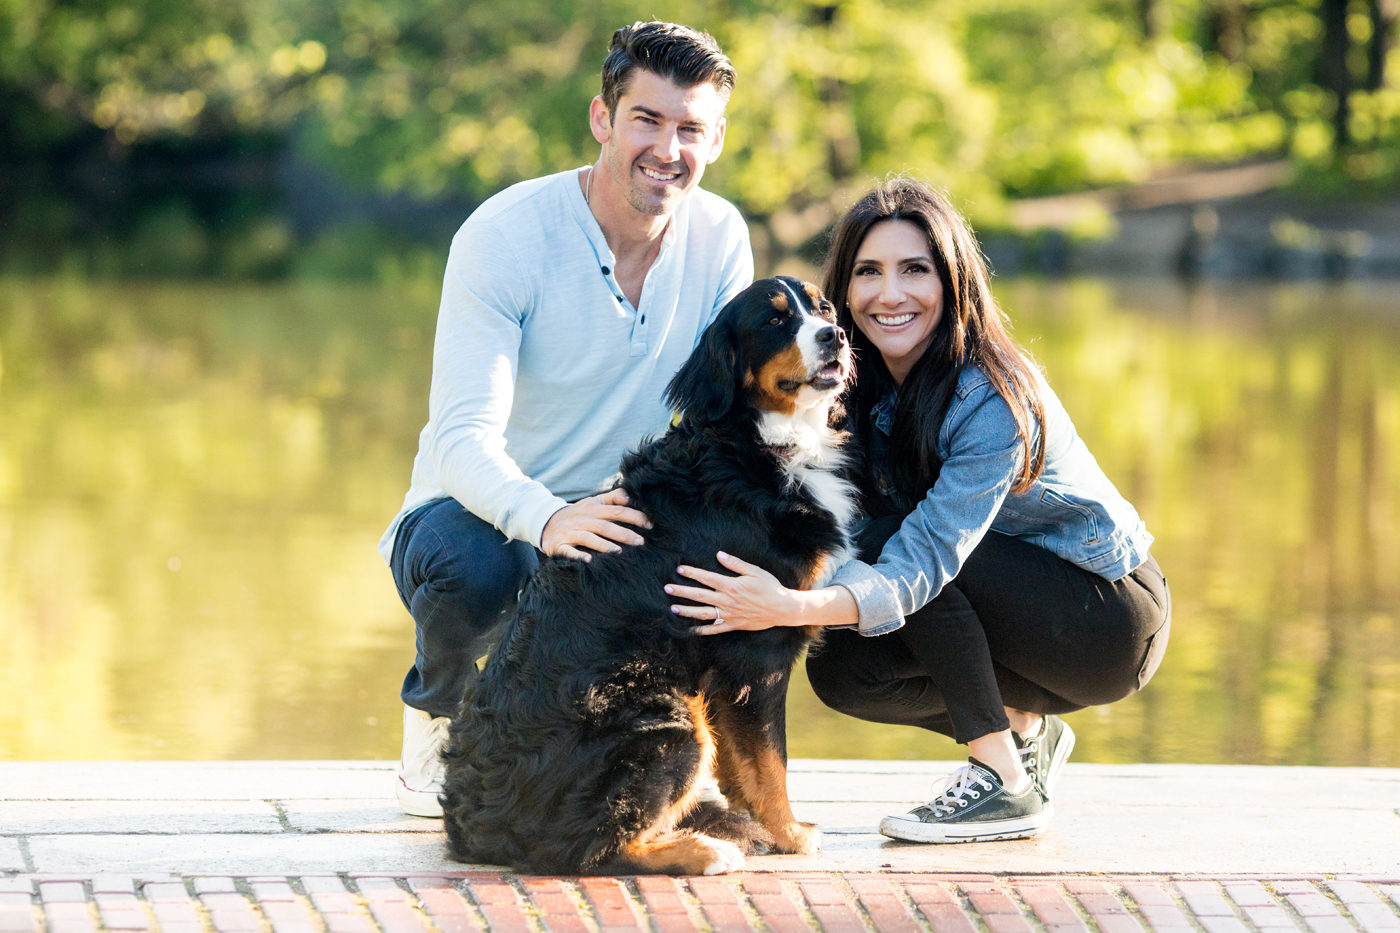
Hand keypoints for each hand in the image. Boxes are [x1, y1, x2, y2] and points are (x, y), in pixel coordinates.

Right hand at [540, 488, 650, 560]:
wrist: (545, 523)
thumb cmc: (577, 514)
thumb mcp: (592, 502)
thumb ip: (611, 498)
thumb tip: (629, 496)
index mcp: (592, 509)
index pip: (616, 511)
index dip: (633, 516)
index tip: (649, 524)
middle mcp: (582, 520)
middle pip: (605, 526)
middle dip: (623, 533)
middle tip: (641, 542)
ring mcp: (571, 532)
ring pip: (589, 538)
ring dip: (604, 545)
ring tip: (619, 551)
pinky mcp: (560, 545)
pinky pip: (569, 551)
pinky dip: (578, 556)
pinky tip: (589, 560)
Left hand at [665, 551, 803, 634]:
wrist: (782, 608)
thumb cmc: (770, 587)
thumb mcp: (755, 571)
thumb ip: (735, 564)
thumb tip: (719, 554)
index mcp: (731, 586)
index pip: (706, 578)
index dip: (692, 573)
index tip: (679, 570)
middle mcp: (727, 601)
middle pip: (699, 595)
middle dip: (682, 591)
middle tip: (667, 588)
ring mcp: (729, 614)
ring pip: (703, 613)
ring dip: (687, 611)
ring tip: (673, 608)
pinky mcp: (733, 625)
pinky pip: (715, 629)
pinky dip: (702, 630)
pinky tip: (690, 630)